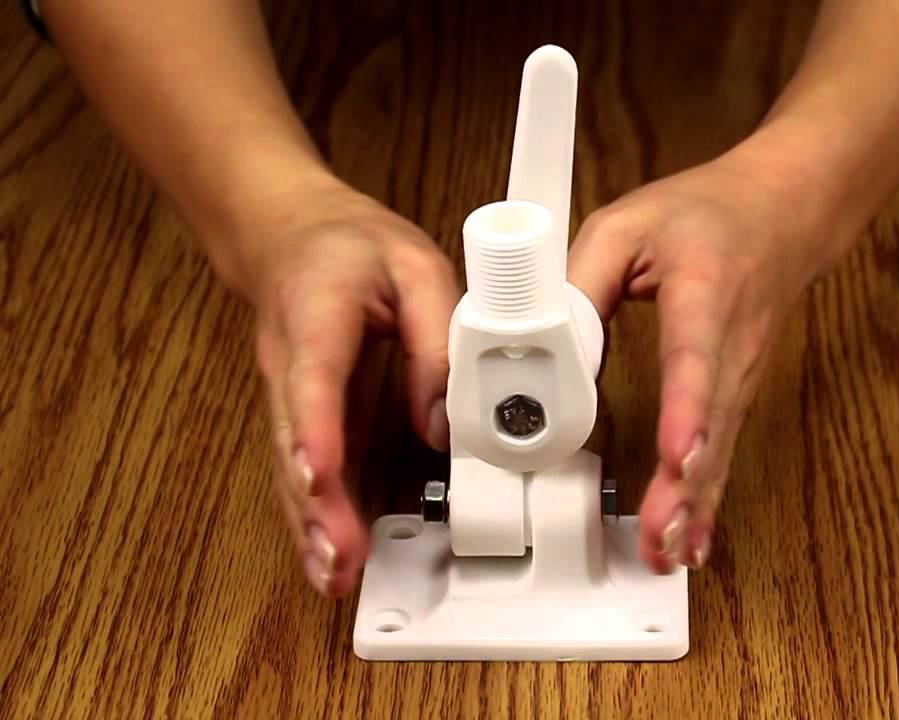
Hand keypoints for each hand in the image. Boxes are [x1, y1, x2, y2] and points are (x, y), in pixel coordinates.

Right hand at [248, 184, 458, 596]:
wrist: (288, 233)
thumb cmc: (351, 245)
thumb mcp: (414, 267)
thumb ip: (437, 337)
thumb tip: (446, 420)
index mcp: (316, 315)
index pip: (312, 379)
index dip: (316, 430)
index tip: (319, 473)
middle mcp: (288, 364)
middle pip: (295, 442)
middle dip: (316, 504)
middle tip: (339, 556)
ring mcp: (287, 394)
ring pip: (292, 468)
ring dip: (312, 525)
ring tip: (335, 576)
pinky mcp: (300, 416)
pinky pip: (303, 471)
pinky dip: (314, 517)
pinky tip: (329, 560)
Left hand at [570, 147, 841, 572]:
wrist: (783, 212)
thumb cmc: (707, 215)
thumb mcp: (627, 223)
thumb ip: (579, 280)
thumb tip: (542, 343)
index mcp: (705, 297)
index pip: (697, 360)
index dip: (687, 410)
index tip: (679, 454)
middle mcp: (731, 348)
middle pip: (712, 428)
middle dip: (685, 488)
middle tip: (658, 538)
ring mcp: (740, 378)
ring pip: (719, 452)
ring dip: (693, 508)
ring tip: (668, 554)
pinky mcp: (734, 396)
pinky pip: (721, 455)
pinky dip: (705, 502)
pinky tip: (690, 543)